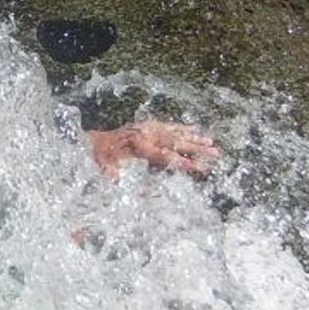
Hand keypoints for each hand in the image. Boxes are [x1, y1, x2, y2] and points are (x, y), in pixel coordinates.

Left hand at [87, 121, 219, 179]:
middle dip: (197, 149)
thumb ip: (113, 175)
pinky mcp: (147, 126)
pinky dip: (184, 128)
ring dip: (194, 138)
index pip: (166, 157)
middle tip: (216, 153)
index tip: (201, 168)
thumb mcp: (104, 169)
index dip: (184, 163)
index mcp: (138, 145)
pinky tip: (196, 130)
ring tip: (212, 143)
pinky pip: (169, 126)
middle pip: (176, 142)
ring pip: (176, 132)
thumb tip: (121, 183)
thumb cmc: (99, 159)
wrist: (92, 142)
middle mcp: (146, 134)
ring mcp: (147, 128)